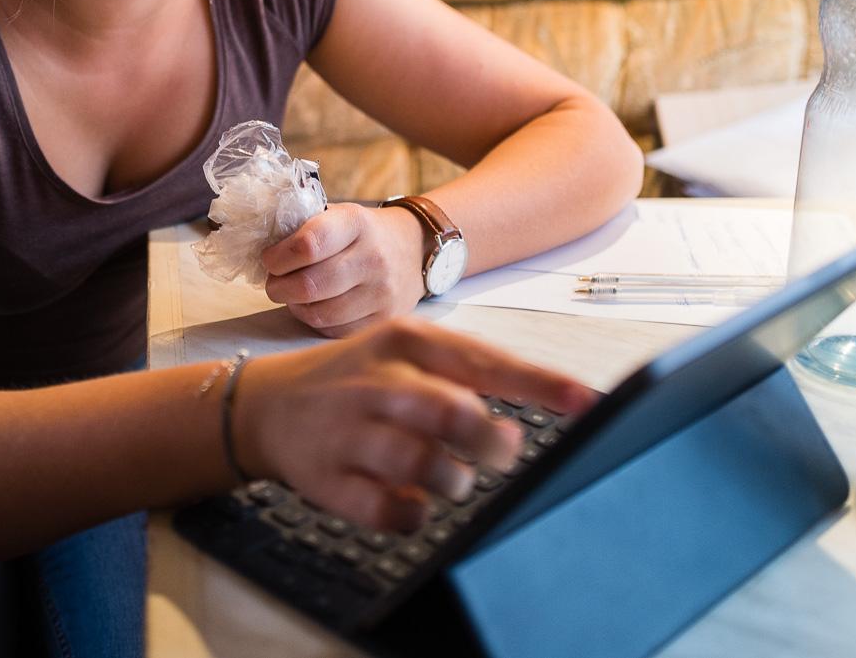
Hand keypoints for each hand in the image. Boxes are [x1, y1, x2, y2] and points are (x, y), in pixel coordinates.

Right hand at [230, 316, 598, 532]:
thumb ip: (470, 373)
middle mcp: (376, 381)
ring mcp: (348, 430)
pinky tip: (411, 500)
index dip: (539, 384)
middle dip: (491, 442)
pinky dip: (413, 514)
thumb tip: (546, 402)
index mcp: (405, 341)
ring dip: (454, 481)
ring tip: (451, 476)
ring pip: (425, 466)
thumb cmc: (358, 378)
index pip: (483, 361)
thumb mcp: (406, 351)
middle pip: (453, 414)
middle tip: (501, 451)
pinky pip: (389, 511)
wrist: (268, 405)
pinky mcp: (326, 479)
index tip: (587, 402)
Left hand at [262, 204, 428, 337]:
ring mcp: (382, 292)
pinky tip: (315, 307)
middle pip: (310, 285)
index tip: (269, 259)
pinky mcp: (385, 319)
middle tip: (274, 283)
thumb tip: (264, 254)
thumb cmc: (362, 232)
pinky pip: (335, 331)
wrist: (413, 248)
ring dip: (295, 307)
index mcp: (356, 223)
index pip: (308, 244)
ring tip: (292, 296)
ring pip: (320, 314)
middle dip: (279, 287)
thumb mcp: (339, 215)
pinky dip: (317, 322)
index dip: (278, 257)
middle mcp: (373, 257)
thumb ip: (304, 229)